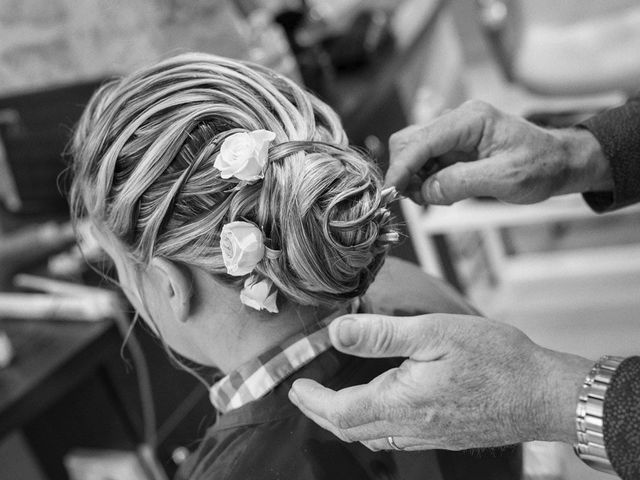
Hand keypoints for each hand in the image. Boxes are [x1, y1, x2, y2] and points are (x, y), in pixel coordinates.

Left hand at [288, 313, 592, 450]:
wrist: (543, 394)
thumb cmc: (495, 359)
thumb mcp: (433, 332)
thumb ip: (380, 335)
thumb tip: (336, 333)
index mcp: (401, 401)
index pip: (339, 412)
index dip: (312, 401)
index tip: (296, 386)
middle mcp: (411, 427)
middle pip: (350, 429)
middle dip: (320, 413)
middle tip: (304, 396)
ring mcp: (428, 436)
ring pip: (371, 436)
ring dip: (344, 421)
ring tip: (331, 402)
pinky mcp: (444, 436)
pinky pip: (395, 437)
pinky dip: (371, 425)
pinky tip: (377, 409)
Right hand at [386, 100, 612, 204]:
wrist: (559, 163)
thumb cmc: (541, 166)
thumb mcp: (505, 179)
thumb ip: (461, 183)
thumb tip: (425, 191)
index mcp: (470, 120)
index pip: (421, 140)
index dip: (401, 167)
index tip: (390, 192)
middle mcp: (457, 121)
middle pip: (408, 141)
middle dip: (405, 172)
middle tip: (418, 200)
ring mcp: (453, 133)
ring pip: (413, 152)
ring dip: (414, 178)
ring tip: (434, 198)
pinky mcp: (453, 147)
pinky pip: (426, 162)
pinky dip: (424, 180)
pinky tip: (441, 192)